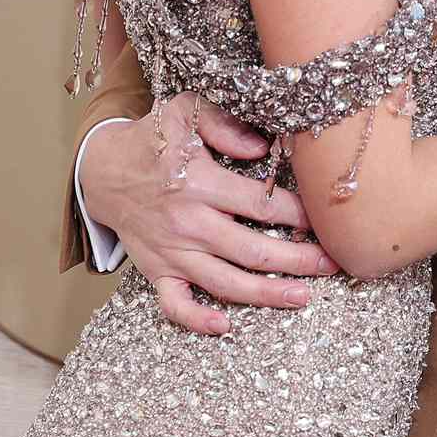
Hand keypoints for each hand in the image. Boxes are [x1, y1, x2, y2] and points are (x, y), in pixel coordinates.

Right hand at [78, 94, 339, 334]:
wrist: (103, 169)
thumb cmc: (154, 137)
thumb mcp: (185, 110)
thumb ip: (224, 123)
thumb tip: (259, 148)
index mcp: (201, 184)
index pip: (260, 204)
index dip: (297, 215)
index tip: (324, 221)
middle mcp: (189, 223)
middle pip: (252, 250)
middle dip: (298, 260)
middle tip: (333, 265)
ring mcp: (173, 252)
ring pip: (226, 282)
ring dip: (267, 294)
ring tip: (303, 296)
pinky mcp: (157, 270)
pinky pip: (175, 304)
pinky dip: (198, 319)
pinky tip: (225, 326)